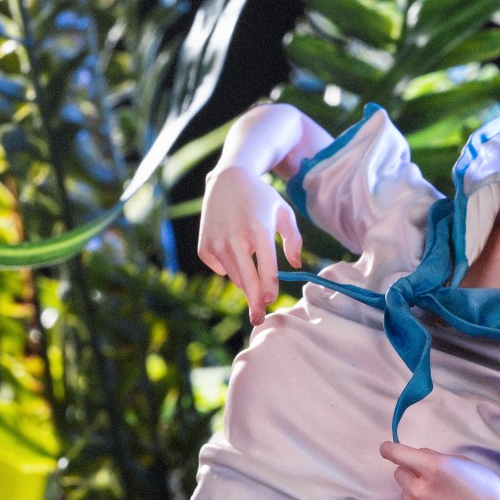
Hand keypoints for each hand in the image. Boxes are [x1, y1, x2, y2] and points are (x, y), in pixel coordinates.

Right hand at [198, 165, 303, 324]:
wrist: (228, 180)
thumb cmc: (261, 198)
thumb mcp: (284, 212)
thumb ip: (294, 240)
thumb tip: (295, 267)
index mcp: (258, 230)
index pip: (266, 268)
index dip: (269, 288)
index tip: (271, 301)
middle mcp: (235, 238)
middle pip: (247, 280)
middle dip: (254, 303)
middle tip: (259, 320)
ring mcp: (216, 243)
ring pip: (235, 277)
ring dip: (246, 278)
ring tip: (251, 260)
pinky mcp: (203, 247)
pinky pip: (220, 269)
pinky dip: (229, 267)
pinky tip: (233, 249)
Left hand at [379, 443, 499, 499]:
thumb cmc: (484, 488)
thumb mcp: (462, 462)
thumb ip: (435, 457)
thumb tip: (414, 456)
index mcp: (434, 467)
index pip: (395, 453)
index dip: (389, 449)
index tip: (387, 449)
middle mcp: (421, 489)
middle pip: (399, 472)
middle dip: (412, 472)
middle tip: (434, 481)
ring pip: (404, 492)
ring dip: (415, 492)